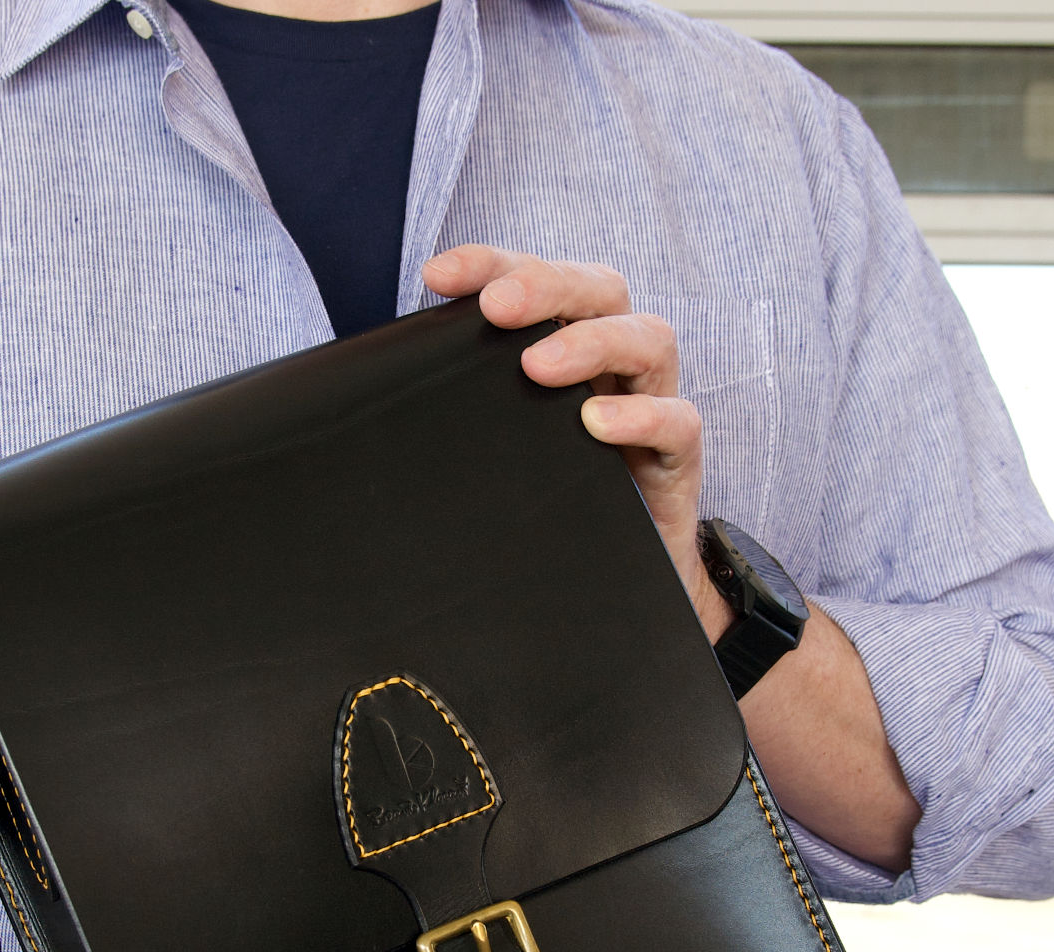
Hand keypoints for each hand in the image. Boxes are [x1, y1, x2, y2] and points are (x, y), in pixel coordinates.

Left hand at [423, 245, 730, 637]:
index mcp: (567, 344)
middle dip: (546, 286)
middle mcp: (614, 363)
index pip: (534, 283)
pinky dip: (641, 416)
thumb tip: (375, 398)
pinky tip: (596, 424)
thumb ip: (462, 409)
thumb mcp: (496, 447)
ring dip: (591, 343)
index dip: (491, 265)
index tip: (437, 276)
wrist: (611, 583)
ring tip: (539, 366)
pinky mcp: (676, 459)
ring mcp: (650, 404)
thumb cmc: (547, 500)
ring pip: (648, 340)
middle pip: (600, 290)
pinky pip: (678, 422)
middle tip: (497, 307)